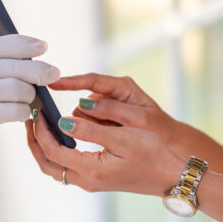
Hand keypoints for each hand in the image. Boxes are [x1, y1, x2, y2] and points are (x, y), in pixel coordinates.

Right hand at [0, 34, 59, 168]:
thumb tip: (16, 63)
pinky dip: (22, 112)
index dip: (27, 43)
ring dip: (30, 95)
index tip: (42, 46)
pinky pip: (15, 110)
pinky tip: (21, 115)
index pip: (2, 42)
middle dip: (40, 69)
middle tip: (53, 73)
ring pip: (19, 87)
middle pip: (17, 63)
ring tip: (29, 101)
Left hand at [25, 114, 185, 195]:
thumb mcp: (122, 137)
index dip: (41, 131)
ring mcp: (91, 182)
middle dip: (34, 142)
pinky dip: (57, 152)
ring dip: (44, 147)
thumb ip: (90, 129)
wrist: (172, 177)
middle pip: (47, 164)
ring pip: (55, 168)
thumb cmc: (153, 154)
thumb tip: (62, 122)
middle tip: (30, 119)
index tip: (37, 112)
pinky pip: (67, 167)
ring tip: (41, 125)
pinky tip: (61, 135)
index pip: (53, 150)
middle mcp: (86, 181)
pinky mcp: (97, 179)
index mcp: (90, 170)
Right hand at [49, 73, 176, 138]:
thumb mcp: (139, 120)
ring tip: (108, 134)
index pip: (91, 79)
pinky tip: (104, 136)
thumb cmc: (159, 130)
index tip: (52, 83)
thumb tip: (83, 104)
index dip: (70, 81)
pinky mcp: (105, 116)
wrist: (170, 142)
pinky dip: (92, 129)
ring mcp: (108, 104)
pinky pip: (89, 121)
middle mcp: (113, 92)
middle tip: (91, 127)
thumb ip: (112, 110)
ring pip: (85, 112)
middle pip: (84, 97)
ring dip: (88, 124)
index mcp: (123, 86)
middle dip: (82, 113)